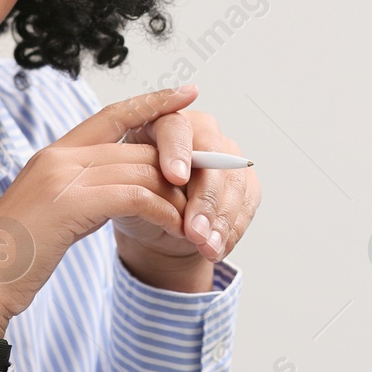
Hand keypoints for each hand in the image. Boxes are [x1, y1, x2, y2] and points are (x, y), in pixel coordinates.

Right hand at [0, 85, 207, 333]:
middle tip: (209, 184)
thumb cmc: (13, 257)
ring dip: (176, 198)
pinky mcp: (70, 204)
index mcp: (52, 155)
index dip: (151, 103)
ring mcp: (62, 178)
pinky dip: (163, 213)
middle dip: (178, 168)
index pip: (111, 115)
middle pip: (136, 149)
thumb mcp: (50, 213)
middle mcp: (58, 157)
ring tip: (197, 218)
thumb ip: (81, 193)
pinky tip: (177, 230)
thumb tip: (121, 190)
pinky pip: (136, 198)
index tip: (186, 93)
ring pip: (141, 172)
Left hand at [111, 90, 260, 269]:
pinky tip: (217, 247)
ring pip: (234, 182)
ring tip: (207, 248)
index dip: (177, 151)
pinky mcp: (243, 178)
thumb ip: (137, 184)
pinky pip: (247, 202)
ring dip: (221, 221)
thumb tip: (157, 192)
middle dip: (205, 199)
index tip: (175, 178)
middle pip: (213, 156)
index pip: (175, 128)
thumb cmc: (136, 199)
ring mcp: (226, 152)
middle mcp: (199, 131)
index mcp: (162, 123)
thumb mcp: (124, 191)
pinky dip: (232, 229)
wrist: (156, 224)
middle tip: (195, 232)